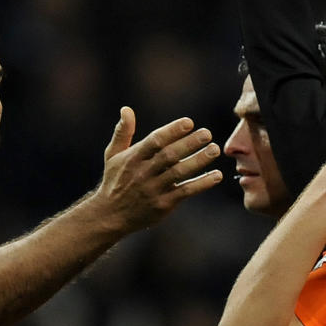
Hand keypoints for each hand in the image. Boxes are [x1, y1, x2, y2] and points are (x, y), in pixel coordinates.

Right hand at [97, 108, 221, 229]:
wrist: (110, 216)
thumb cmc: (114, 181)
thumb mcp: (113, 155)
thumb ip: (122, 132)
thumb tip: (126, 109)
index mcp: (133, 158)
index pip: (154, 141)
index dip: (172, 131)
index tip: (189, 122)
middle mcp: (143, 173)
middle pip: (169, 156)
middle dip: (189, 143)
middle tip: (207, 133)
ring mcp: (153, 190)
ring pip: (179, 173)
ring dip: (198, 161)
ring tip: (214, 150)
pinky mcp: (163, 205)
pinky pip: (185, 192)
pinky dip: (202, 184)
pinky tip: (216, 175)